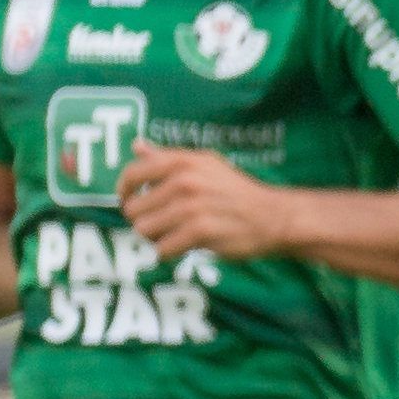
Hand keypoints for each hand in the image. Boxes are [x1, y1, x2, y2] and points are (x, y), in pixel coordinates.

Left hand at [119, 143, 295, 260]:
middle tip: (164, 224)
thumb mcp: (205, 165)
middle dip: (145, 220)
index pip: (132, 174)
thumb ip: (168, 157)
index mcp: (183, 162)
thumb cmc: (236, 192)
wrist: (274, 216)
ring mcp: (192, 206)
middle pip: (134, 208)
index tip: (129, 201)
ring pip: (144, 230)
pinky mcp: (200, 232)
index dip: (124, 191)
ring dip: (156, 238)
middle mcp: (185, 181)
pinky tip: (184, 247)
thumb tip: (137, 146)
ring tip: (175, 235)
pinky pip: (162, 249)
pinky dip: (168, 252)